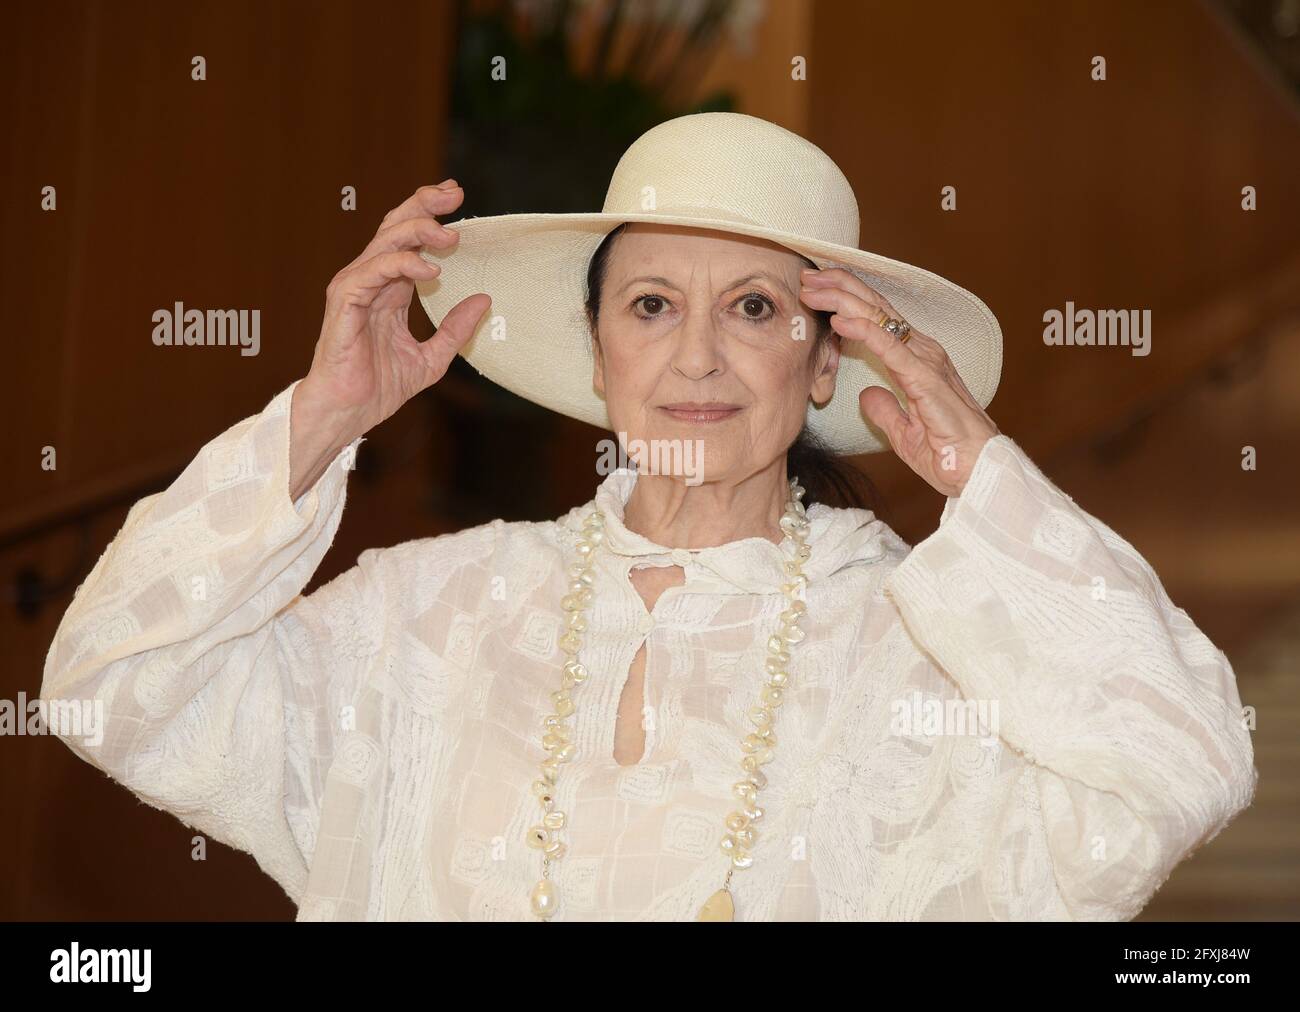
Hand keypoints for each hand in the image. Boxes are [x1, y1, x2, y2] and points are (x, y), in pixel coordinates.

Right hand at [290, 180, 489, 497]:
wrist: (347, 413)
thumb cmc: (378, 387)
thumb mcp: (433, 357)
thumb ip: (455, 328)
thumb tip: (484, 300)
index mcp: (389, 289)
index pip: (409, 239)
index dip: (431, 214)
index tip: (458, 199)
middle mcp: (371, 281)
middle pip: (395, 227)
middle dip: (425, 205)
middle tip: (455, 194)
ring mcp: (355, 288)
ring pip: (385, 243)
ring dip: (419, 232)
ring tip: (451, 236)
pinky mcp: (345, 302)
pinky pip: (373, 272)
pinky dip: (401, 265)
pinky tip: (429, 270)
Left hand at [799, 267, 998, 496]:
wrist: (979, 473)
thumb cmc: (949, 454)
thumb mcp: (903, 432)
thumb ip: (885, 409)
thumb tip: (866, 395)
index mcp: (917, 361)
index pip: (878, 320)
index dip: (846, 301)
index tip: (815, 291)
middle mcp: (924, 353)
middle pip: (876, 310)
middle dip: (839, 289)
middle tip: (806, 277)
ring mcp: (927, 362)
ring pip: (880, 320)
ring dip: (844, 301)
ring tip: (813, 288)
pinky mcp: (926, 379)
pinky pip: (891, 348)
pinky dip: (865, 331)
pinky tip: (840, 320)